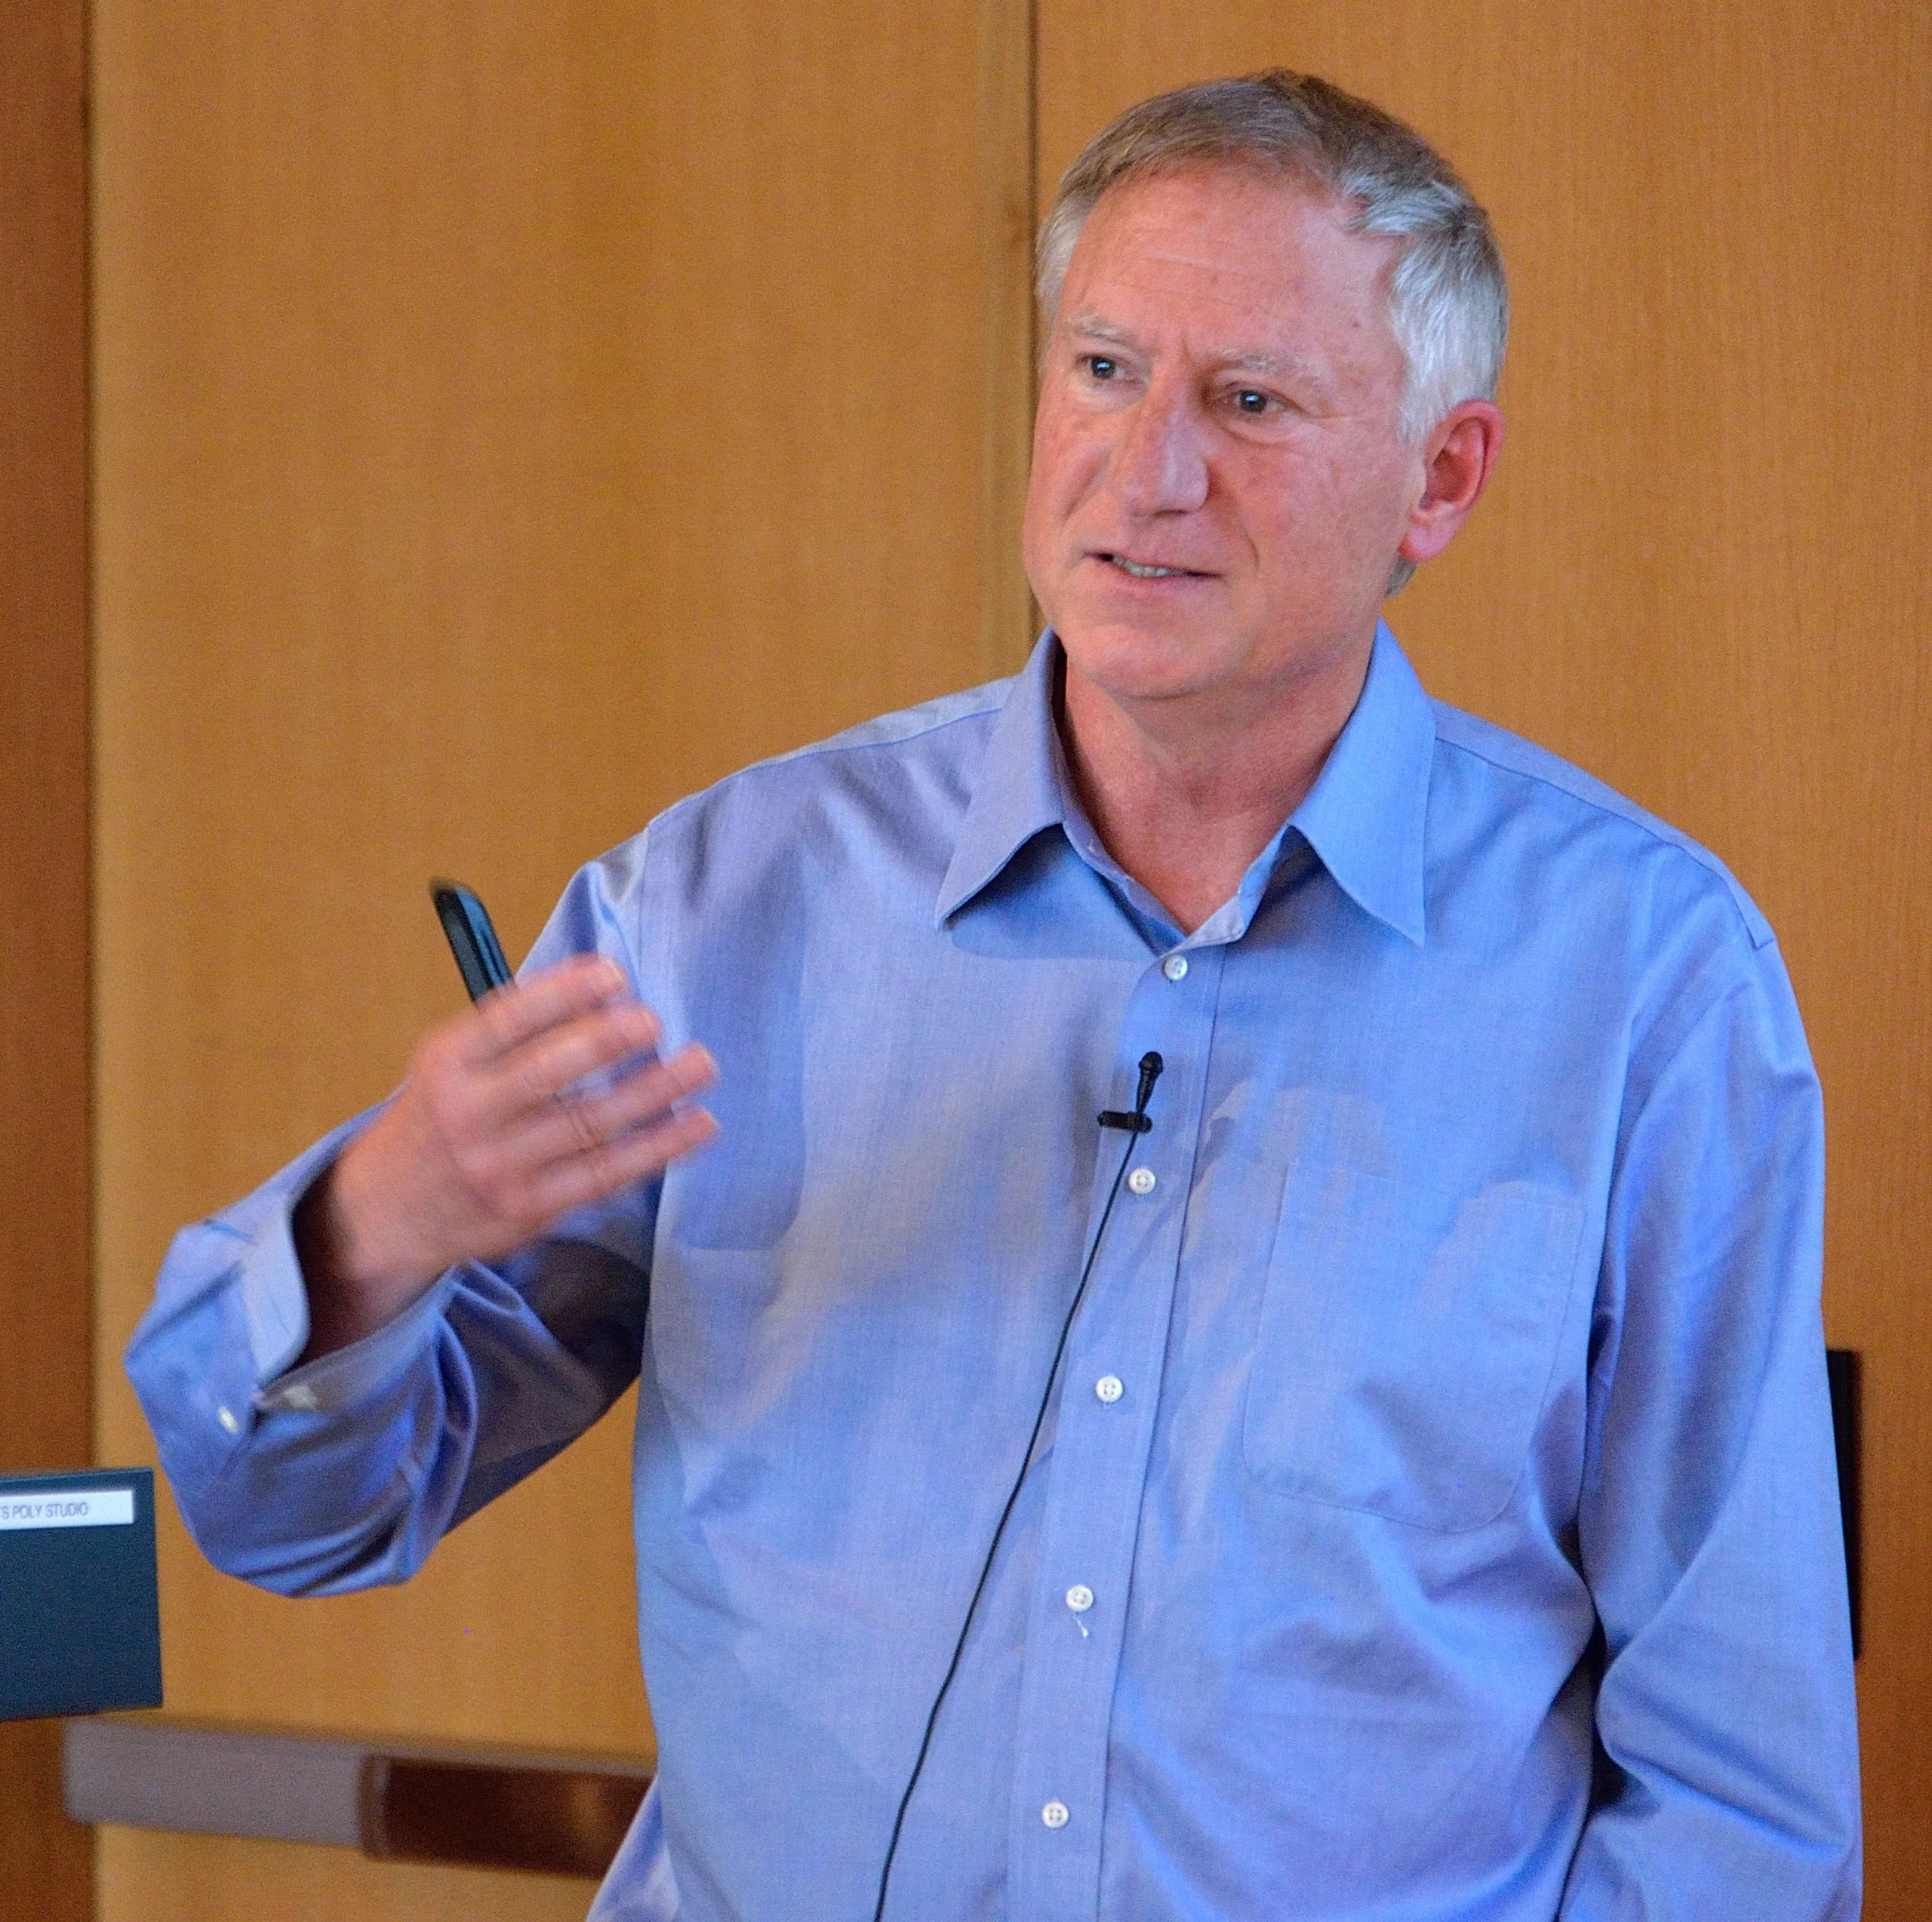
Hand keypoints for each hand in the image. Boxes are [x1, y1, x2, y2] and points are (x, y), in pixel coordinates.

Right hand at [294, 955, 716, 1357]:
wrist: (389, 1212)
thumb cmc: (441, 1117)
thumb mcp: (450, 1063)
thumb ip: (513, 1030)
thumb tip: (604, 988)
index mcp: (449, 1063)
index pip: (508, 1019)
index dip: (564, 993)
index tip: (614, 973)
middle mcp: (470, 1114)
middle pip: (546, 1073)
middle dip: (605, 1042)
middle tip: (655, 1020)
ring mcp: (501, 1166)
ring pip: (587, 1125)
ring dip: (652, 1093)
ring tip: (701, 1064)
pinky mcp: (531, 1208)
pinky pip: (605, 1173)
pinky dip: (657, 1148)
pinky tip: (697, 1124)